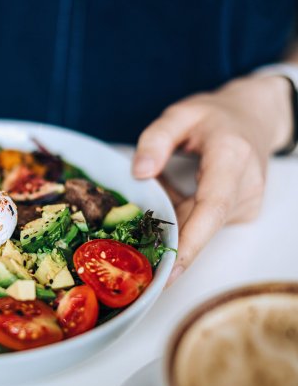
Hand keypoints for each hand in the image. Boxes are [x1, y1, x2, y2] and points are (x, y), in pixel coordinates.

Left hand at [133, 75, 292, 284]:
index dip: (191, 243)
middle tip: (133, 257)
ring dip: (171, 223)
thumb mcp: (180, 114)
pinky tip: (169, 201)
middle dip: (167, 242)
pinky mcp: (240, 212)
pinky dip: (180, 217)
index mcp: (232, 158)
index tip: (170, 271)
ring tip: (148, 210)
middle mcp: (245, 186)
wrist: (252, 118)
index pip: (212, 208)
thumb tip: (139, 173)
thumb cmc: (215, 116)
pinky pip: (202, 223)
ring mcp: (246, 203)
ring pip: (198, 226)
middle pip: (201, 225)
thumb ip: (156, 139)